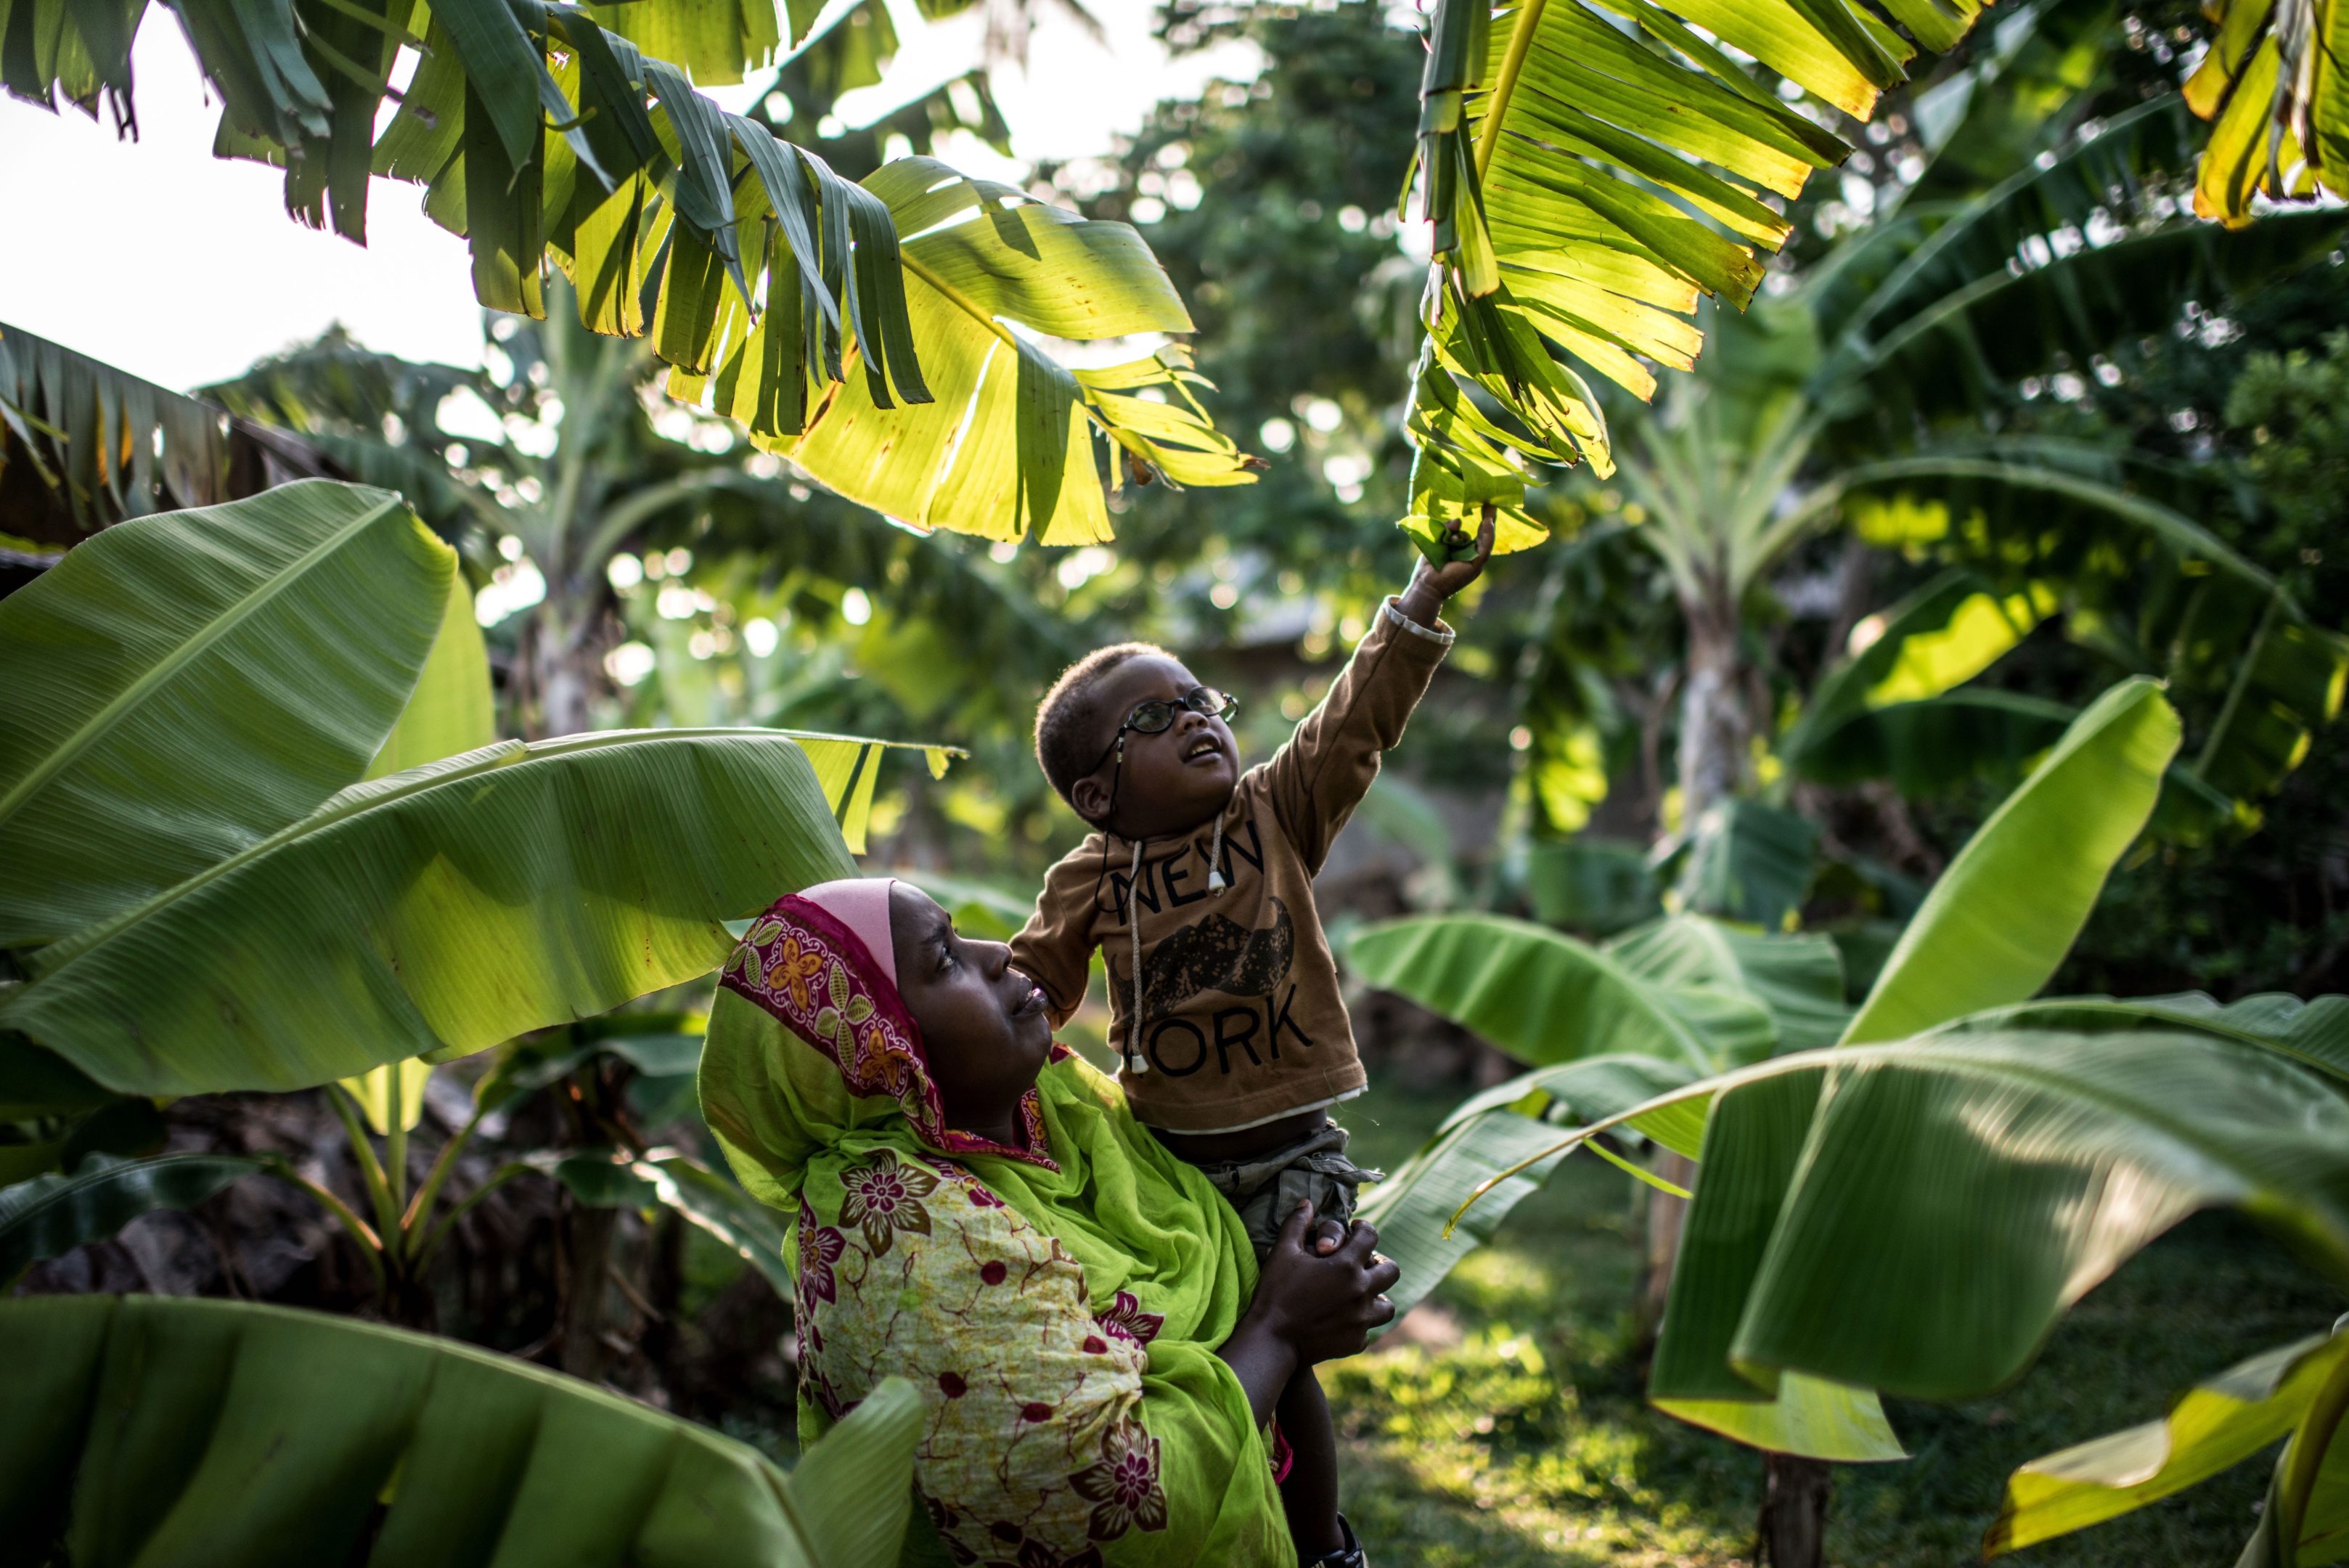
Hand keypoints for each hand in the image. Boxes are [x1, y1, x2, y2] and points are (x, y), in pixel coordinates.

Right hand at [1246, 1201, 1400, 1366]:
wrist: (1272, 1341)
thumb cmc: (1276, 1292)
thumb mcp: (1282, 1252)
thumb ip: (1297, 1224)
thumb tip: (1307, 1203)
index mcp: (1347, 1266)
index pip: (1371, 1236)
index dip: (1364, 1228)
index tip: (1356, 1229)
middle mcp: (1362, 1291)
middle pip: (1391, 1271)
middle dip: (1380, 1262)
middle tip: (1363, 1263)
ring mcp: (1362, 1320)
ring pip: (1388, 1306)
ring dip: (1377, 1297)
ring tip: (1361, 1295)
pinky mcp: (1356, 1342)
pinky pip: (1369, 1331)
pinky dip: (1360, 1324)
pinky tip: (1345, 1320)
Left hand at [1397, 503, 1496, 626]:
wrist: (1425, 584)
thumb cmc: (1429, 566)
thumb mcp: (1437, 541)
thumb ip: (1448, 530)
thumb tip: (1459, 520)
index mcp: (1464, 553)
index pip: (1476, 535)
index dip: (1481, 523)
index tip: (1484, 506)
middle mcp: (1472, 557)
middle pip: (1484, 536)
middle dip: (1488, 520)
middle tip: (1491, 504)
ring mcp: (1475, 562)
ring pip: (1486, 541)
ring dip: (1489, 525)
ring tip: (1490, 510)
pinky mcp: (1476, 565)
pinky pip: (1485, 548)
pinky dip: (1487, 535)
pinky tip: (1487, 522)